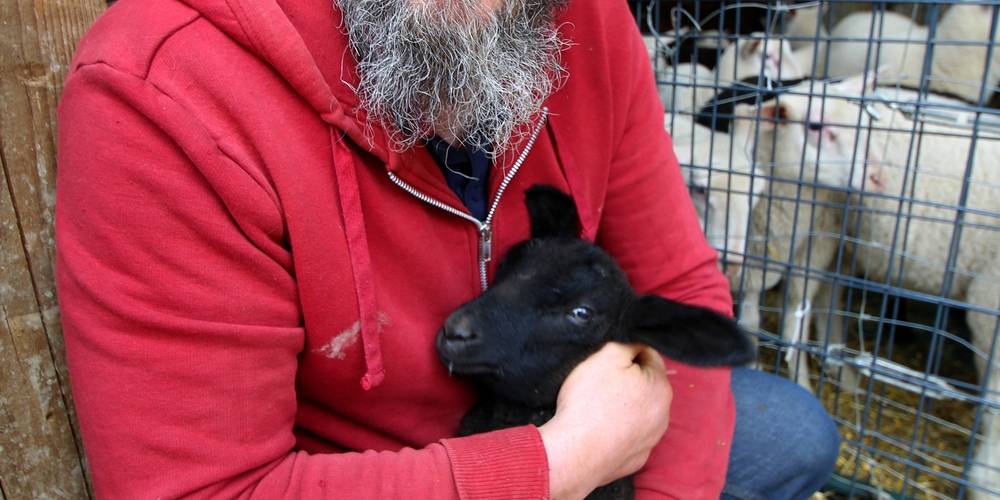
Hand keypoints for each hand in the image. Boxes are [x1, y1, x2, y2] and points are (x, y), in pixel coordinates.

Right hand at [538, 343, 671, 499]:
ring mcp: (651, 440)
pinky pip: (630, 435)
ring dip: (626, 406)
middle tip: (600, 383)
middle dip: (629, 381)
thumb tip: (635, 348)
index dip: (628, 353)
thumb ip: (626, 346)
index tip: (607, 360)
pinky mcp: (637, 458)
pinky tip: (601, 429)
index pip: (650, 356)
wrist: (575, 453)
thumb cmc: (589, 402)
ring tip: (598, 408)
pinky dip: (620, 430)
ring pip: (641, 412)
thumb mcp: (606, 357)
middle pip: (647, 385)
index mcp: (660, 386)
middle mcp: (664, 414)